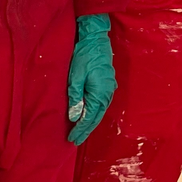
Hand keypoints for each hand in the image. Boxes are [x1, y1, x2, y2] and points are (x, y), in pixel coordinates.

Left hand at [67, 14, 116, 145]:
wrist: (96, 40)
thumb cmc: (84, 56)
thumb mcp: (76, 76)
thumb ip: (76, 97)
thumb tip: (75, 116)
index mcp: (100, 92)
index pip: (89, 117)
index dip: (80, 129)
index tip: (72, 138)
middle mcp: (107, 93)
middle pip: (97, 117)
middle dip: (86, 130)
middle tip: (76, 141)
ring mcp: (109, 89)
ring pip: (100, 111)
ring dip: (90, 123)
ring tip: (81, 132)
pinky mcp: (107, 85)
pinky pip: (101, 104)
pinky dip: (95, 113)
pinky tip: (89, 116)